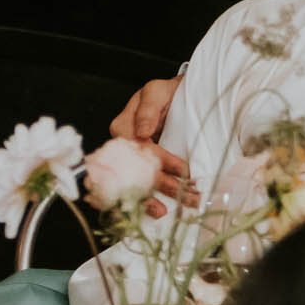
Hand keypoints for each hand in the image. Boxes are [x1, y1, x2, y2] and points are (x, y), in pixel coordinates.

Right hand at [111, 77, 193, 217]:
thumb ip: (148, 108)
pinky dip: (141, 203)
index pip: (138, 147)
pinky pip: (132, 189)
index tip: (183, 170)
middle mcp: (120, 147)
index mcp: (123, 127)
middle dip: (158, 186)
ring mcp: (126, 161)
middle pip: (133, 170)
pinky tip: (154, 213)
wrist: (173, 98)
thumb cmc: (163, 94)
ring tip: (164, 212)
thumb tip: (142, 131)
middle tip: (184, 197)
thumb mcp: (156, 91)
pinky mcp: (135, 170)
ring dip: (148, 201)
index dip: (160, 160)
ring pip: (130, 184)